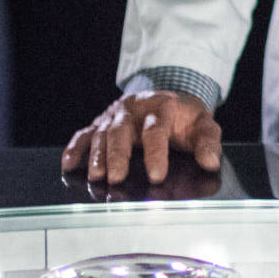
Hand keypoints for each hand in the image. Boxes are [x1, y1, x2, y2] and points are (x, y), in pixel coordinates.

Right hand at [62, 90, 223, 185]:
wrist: (169, 99)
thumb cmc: (185, 118)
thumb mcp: (203, 125)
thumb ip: (209, 143)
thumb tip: (211, 163)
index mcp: (161, 106)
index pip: (155, 130)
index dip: (156, 153)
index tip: (157, 176)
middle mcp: (134, 108)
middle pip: (122, 130)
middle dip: (118, 155)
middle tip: (116, 178)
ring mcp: (116, 114)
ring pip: (102, 133)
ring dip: (96, 156)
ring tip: (96, 177)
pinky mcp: (102, 122)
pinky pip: (85, 133)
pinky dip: (75, 147)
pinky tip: (68, 164)